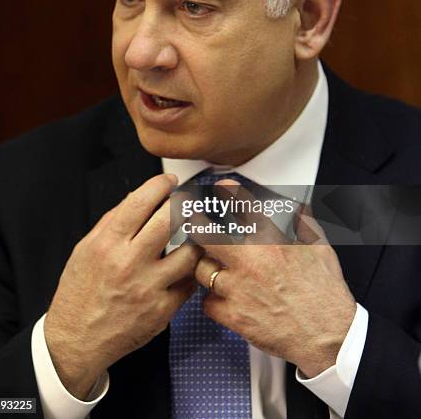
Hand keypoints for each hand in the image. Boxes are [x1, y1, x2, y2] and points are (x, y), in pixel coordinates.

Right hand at [44, 174, 201, 398]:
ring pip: (189, 253)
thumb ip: (112, 221)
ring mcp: (149, 288)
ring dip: (195, 240)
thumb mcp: (85, 249)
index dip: (160, 185)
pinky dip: (189, 273)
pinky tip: (184, 268)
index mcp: (108, 245)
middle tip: (189, 200)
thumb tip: (137, 196)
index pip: (140, 202)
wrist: (76, 340)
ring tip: (193, 235)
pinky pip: (188, 284)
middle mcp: (129, 264)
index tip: (169, 180)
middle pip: (169, 220)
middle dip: (184, 203)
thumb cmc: (80, 291)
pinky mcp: (162, 311)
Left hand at [194, 180, 356, 377]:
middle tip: (193, 223)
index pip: (244, 206)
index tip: (221, 186)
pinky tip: (222, 298)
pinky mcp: (234, 316)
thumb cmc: (325, 294)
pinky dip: (212, 300)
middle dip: (196, 226)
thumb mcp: (321, 248)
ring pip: (202, 270)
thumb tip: (298, 207)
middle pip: (206, 235)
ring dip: (205, 267)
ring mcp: (239, 289)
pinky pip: (207, 303)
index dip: (228, 191)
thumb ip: (305, 224)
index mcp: (272, 242)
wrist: (328, 336)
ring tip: (213, 266)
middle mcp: (251, 262)